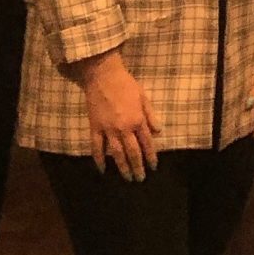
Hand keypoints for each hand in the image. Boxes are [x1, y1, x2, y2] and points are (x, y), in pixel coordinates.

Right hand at [75, 49, 160, 178]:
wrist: (103, 76)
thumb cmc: (126, 84)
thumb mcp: (144, 97)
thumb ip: (151, 115)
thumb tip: (158, 132)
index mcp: (138, 120)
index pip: (147, 143)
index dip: (151, 156)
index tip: (153, 167)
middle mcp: (124, 128)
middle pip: (132, 152)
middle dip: (137, 167)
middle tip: (140, 178)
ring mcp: (108, 129)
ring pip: (116, 153)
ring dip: (122, 167)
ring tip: (127, 178)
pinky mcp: (95, 127)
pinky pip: (96, 147)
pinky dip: (99, 159)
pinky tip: (102, 169)